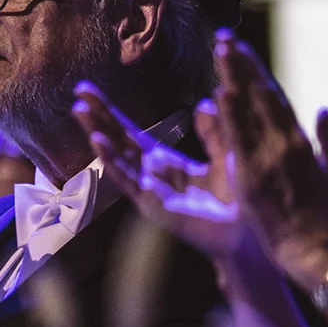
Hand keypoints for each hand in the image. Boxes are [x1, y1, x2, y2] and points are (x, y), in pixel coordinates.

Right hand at [72, 81, 240, 258]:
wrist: (250, 235)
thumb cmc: (239, 202)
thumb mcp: (227, 157)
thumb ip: (215, 132)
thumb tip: (204, 104)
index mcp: (165, 163)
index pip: (130, 133)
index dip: (110, 112)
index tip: (87, 92)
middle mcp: (152, 176)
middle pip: (118, 142)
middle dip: (98, 119)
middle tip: (77, 96)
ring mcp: (150, 192)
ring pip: (118, 159)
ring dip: (99, 134)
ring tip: (81, 112)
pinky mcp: (154, 207)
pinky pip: (130, 182)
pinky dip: (113, 163)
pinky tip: (98, 143)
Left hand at [212, 31, 327, 283]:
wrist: (313, 248)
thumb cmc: (323, 215)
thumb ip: (327, 138)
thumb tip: (324, 109)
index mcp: (301, 140)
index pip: (274, 96)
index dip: (256, 70)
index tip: (241, 49)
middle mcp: (285, 142)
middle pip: (260, 95)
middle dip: (242, 64)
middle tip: (224, 38)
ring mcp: (268, 157)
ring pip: (249, 110)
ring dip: (234, 78)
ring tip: (220, 51)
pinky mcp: (253, 175)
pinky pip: (239, 139)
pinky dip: (231, 115)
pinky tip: (221, 92)